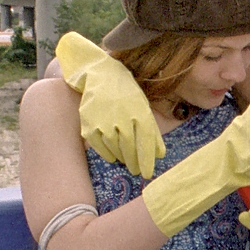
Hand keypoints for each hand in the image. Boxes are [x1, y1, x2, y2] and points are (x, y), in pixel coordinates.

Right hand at [55, 33, 165, 179]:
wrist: (99, 75)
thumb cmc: (126, 93)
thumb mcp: (143, 107)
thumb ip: (152, 131)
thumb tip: (160, 155)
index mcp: (139, 112)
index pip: (145, 142)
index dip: (147, 161)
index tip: (148, 174)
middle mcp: (122, 117)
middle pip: (130, 149)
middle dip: (134, 163)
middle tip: (136, 171)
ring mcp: (104, 122)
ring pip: (115, 150)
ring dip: (122, 158)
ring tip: (126, 161)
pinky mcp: (89, 125)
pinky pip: (100, 147)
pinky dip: (108, 154)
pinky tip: (113, 156)